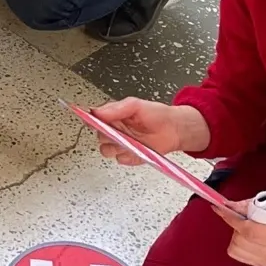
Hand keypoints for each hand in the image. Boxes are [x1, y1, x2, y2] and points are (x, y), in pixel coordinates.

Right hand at [91, 98, 208, 162]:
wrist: (174, 129)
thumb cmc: (156, 114)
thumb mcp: (135, 105)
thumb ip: (116, 108)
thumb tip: (98, 111)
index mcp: (112, 115)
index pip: (93, 119)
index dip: (90, 120)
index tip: (91, 121)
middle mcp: (114, 130)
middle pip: (98, 137)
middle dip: (107, 134)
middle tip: (119, 130)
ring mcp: (121, 145)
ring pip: (106, 150)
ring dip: (116, 146)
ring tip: (129, 140)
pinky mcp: (129, 157)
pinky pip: (120, 160)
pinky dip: (127, 156)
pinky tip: (137, 149)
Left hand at [213, 196, 265, 265]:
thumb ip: (249, 204)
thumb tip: (228, 207)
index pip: (250, 231)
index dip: (233, 220)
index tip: (222, 210)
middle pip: (242, 243)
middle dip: (236, 228)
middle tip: (241, 218)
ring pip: (239, 251)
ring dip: (238, 237)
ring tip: (247, 228)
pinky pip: (243, 257)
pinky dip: (241, 246)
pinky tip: (250, 238)